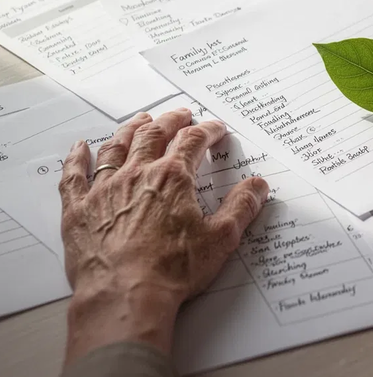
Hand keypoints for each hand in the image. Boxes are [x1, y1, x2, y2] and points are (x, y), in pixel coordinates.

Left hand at [59, 109, 270, 363]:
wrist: (124, 296)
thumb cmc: (171, 270)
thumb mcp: (221, 239)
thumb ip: (242, 207)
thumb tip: (258, 185)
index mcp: (173, 178)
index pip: (193, 141)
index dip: (208, 131)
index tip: (216, 129)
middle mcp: (137, 174)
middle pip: (154, 134)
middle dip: (171, 121)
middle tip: (181, 114)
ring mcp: (105, 189)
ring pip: (116, 147)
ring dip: (130, 129)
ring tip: (141, 120)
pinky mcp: (79, 210)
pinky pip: (74, 175)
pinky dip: (77, 158)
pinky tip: (79, 147)